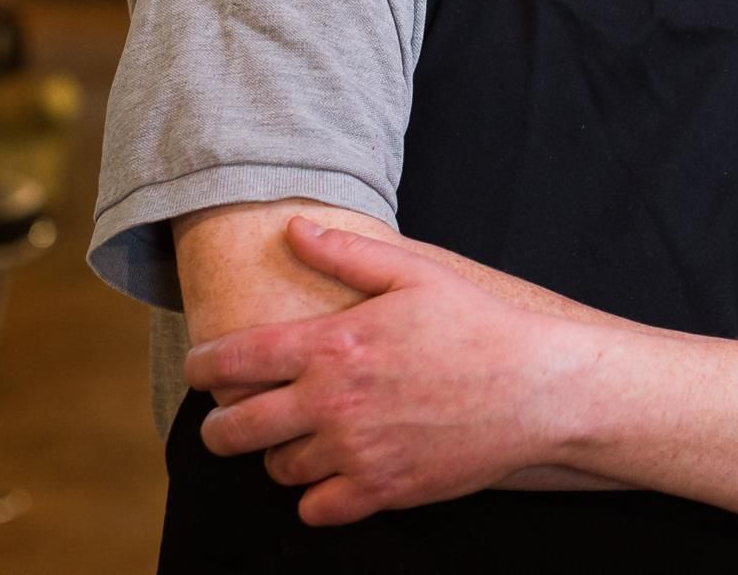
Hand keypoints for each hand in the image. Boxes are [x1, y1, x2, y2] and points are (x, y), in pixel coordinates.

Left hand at [187, 217, 576, 524]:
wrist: (534, 388)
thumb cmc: (477, 325)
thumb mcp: (415, 274)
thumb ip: (346, 253)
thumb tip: (293, 229)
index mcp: (331, 345)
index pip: (231, 360)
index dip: (203, 366)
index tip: (203, 369)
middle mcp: (331, 403)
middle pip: (233, 430)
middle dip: (220, 426)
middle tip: (232, 418)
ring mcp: (354, 451)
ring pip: (276, 469)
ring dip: (280, 455)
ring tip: (303, 438)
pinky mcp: (380, 489)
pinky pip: (314, 509)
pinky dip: (316, 495)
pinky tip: (334, 473)